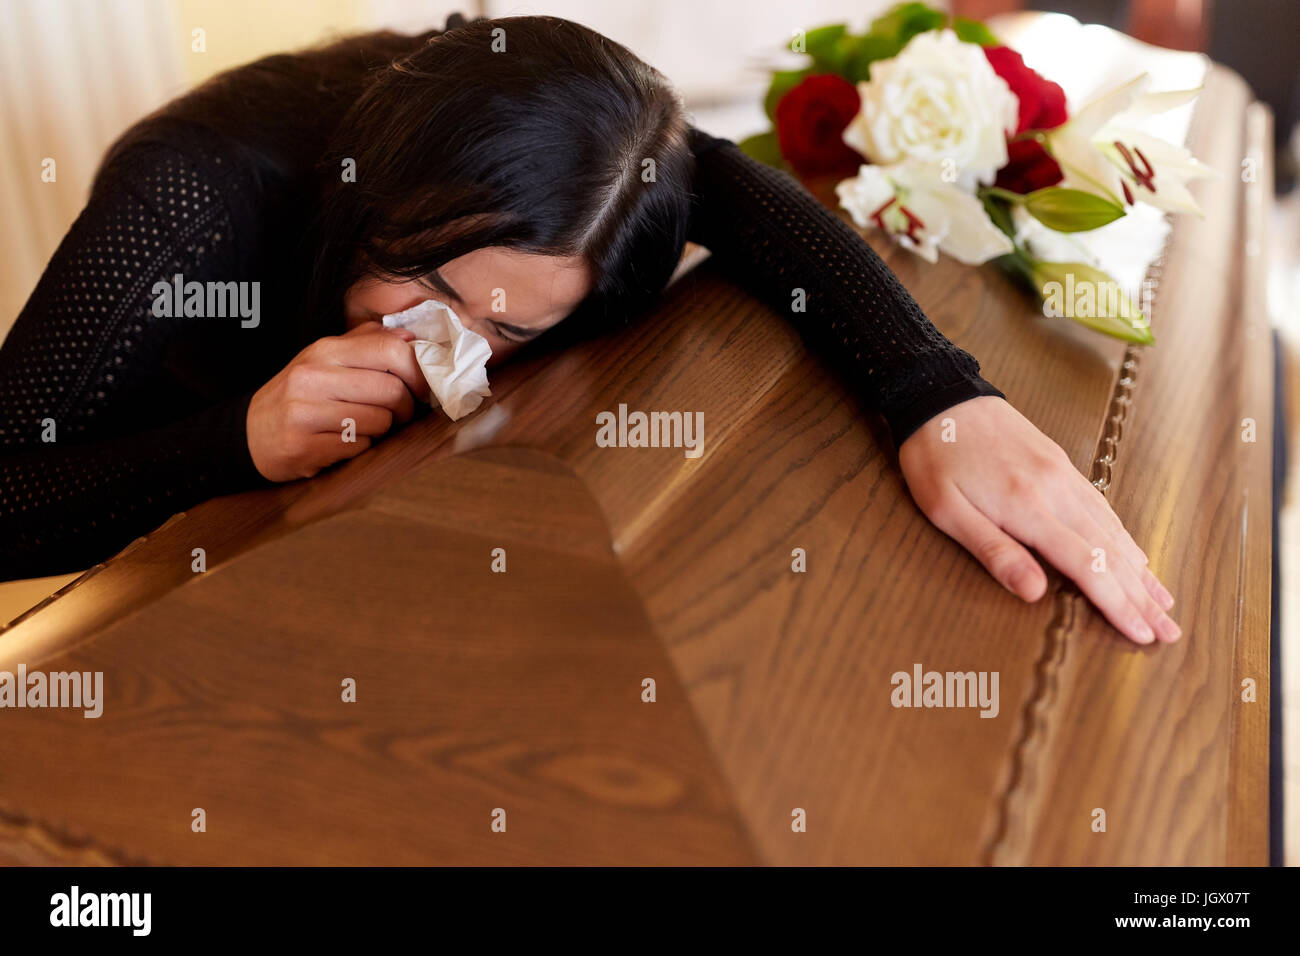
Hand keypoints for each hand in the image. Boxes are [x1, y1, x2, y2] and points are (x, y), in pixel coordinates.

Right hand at [247, 321, 429, 481]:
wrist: (250, 433)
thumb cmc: (300, 395)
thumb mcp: (326, 360)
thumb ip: (366, 344)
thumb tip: (411, 337)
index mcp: (324, 350)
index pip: (391, 350)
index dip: (417, 372)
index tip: (421, 388)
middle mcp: (312, 376)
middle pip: (392, 390)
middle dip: (405, 408)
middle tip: (399, 415)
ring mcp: (304, 412)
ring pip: (379, 421)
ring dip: (383, 430)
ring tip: (366, 428)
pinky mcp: (302, 447)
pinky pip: (359, 447)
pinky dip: (362, 447)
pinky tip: (345, 442)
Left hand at [898, 395, 1179, 644]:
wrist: (941, 395)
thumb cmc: (935, 458)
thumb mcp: (946, 511)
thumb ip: (994, 552)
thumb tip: (1036, 594)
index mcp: (1028, 507)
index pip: (1088, 566)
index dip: (1117, 604)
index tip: (1141, 634)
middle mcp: (1057, 490)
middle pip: (1112, 553)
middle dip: (1143, 597)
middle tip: (1170, 632)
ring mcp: (1063, 474)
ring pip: (1114, 530)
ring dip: (1141, 571)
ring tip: (1164, 601)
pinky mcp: (1060, 463)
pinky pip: (1102, 507)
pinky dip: (1125, 537)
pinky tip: (1135, 554)